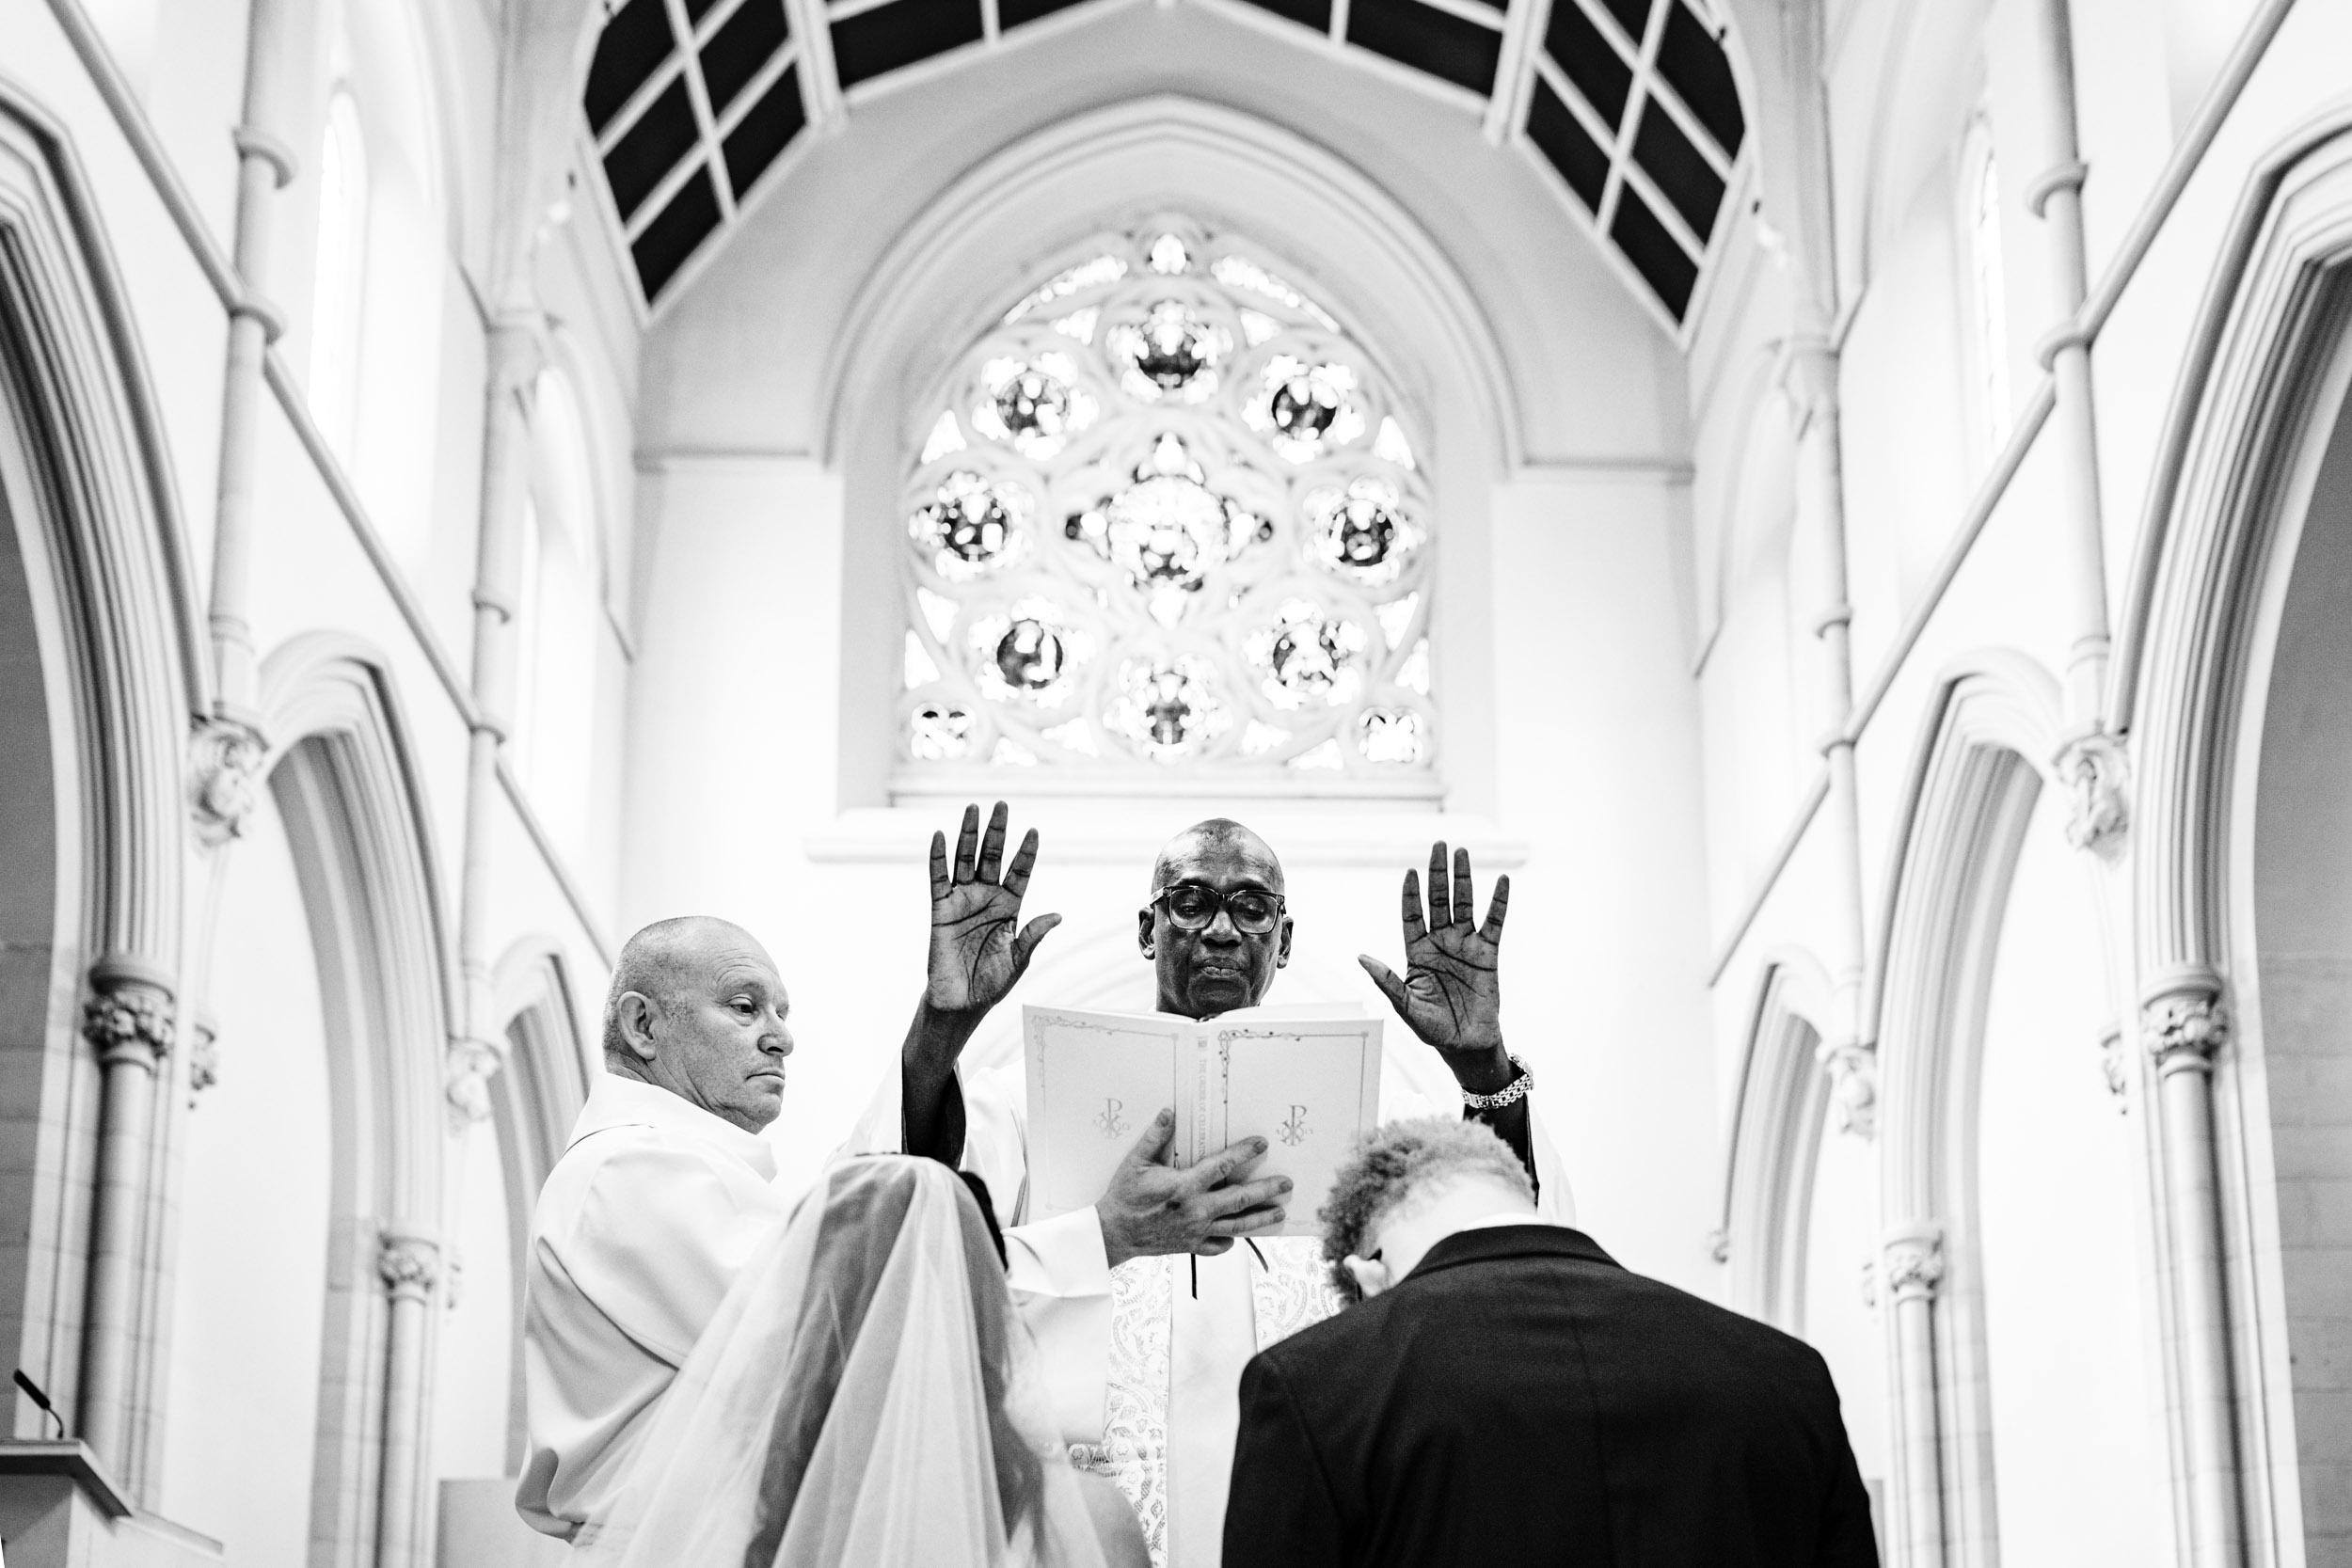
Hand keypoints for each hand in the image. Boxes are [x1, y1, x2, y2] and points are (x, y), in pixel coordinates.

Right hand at [927, 802, 1060, 1017]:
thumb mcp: (1018, 959)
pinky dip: (937, 857)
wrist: (961, 1002)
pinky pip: (938, 879)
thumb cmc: (991, 982)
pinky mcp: (940, 910)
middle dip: (997, 831)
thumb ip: (1032, 935)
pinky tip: (939, 835)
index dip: (1026, 852)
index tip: (1034, 830)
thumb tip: (1057, 915)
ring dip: (969, 834)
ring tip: (973, 809)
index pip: (1019, 872)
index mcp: (1010, 906)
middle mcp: (986, 897)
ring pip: (966, 860)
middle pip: (992, 856)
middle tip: (1002, 804)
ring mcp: (962, 900)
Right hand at [1096, 1110, 1291, 1267]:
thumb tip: (1169, 1113)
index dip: (1244, 1153)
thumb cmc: (1124, 1197)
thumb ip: (1155, 1137)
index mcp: (1184, 1186)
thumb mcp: (1136, 1162)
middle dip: (1266, 1189)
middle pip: (1240, 1199)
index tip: (1260, 1144)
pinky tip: (1238, 1235)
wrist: (1113, 1233)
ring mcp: (1196, 1231)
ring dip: (1261, 1218)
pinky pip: (1218, 1246)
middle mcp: (1196, 1210)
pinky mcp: (1191, 1245)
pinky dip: (1230, 1241)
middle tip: (1286, 1183)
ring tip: (1279, 1212)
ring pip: (1237, 1225)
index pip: (1222, 1166)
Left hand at [1359, 842, 1514, 1093]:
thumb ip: (1386, 980)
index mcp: (1417, 952)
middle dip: (1438, 873)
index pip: (1412, 915)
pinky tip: (1502, 881)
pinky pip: (1494, 923)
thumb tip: (1361, 957)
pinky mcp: (1488, 955)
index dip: (1411, 894)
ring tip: (1462, 852)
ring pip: (1464, 905)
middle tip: (1439, 845)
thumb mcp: (1406, 1005)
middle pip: (1438, 900)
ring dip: (1463, 879)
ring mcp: (1465, 946)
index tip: (1410, 872)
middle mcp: (1440, 943)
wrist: (1466, 1045)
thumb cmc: (1432, 1028)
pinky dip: (1499, 902)